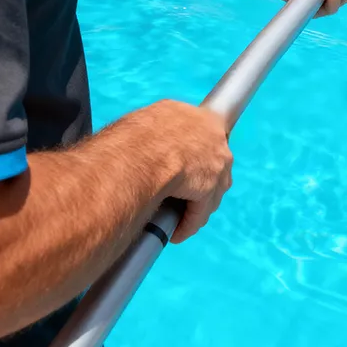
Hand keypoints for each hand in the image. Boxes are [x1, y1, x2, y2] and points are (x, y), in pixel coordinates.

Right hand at [135, 100, 232, 244]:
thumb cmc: (130, 139)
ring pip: (210, 189)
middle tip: (182, 196)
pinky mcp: (212, 186)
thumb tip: (139, 145)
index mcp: (190, 113)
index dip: (194, 152)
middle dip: (201, 180)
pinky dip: (188, 224)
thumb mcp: (144, 125)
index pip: (202, 134)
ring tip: (178, 219)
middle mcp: (211, 132)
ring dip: (195, 206)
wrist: (138, 153)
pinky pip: (200, 211)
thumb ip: (154, 133)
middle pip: (213, 162)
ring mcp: (216, 159)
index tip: (185, 167)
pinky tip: (177, 232)